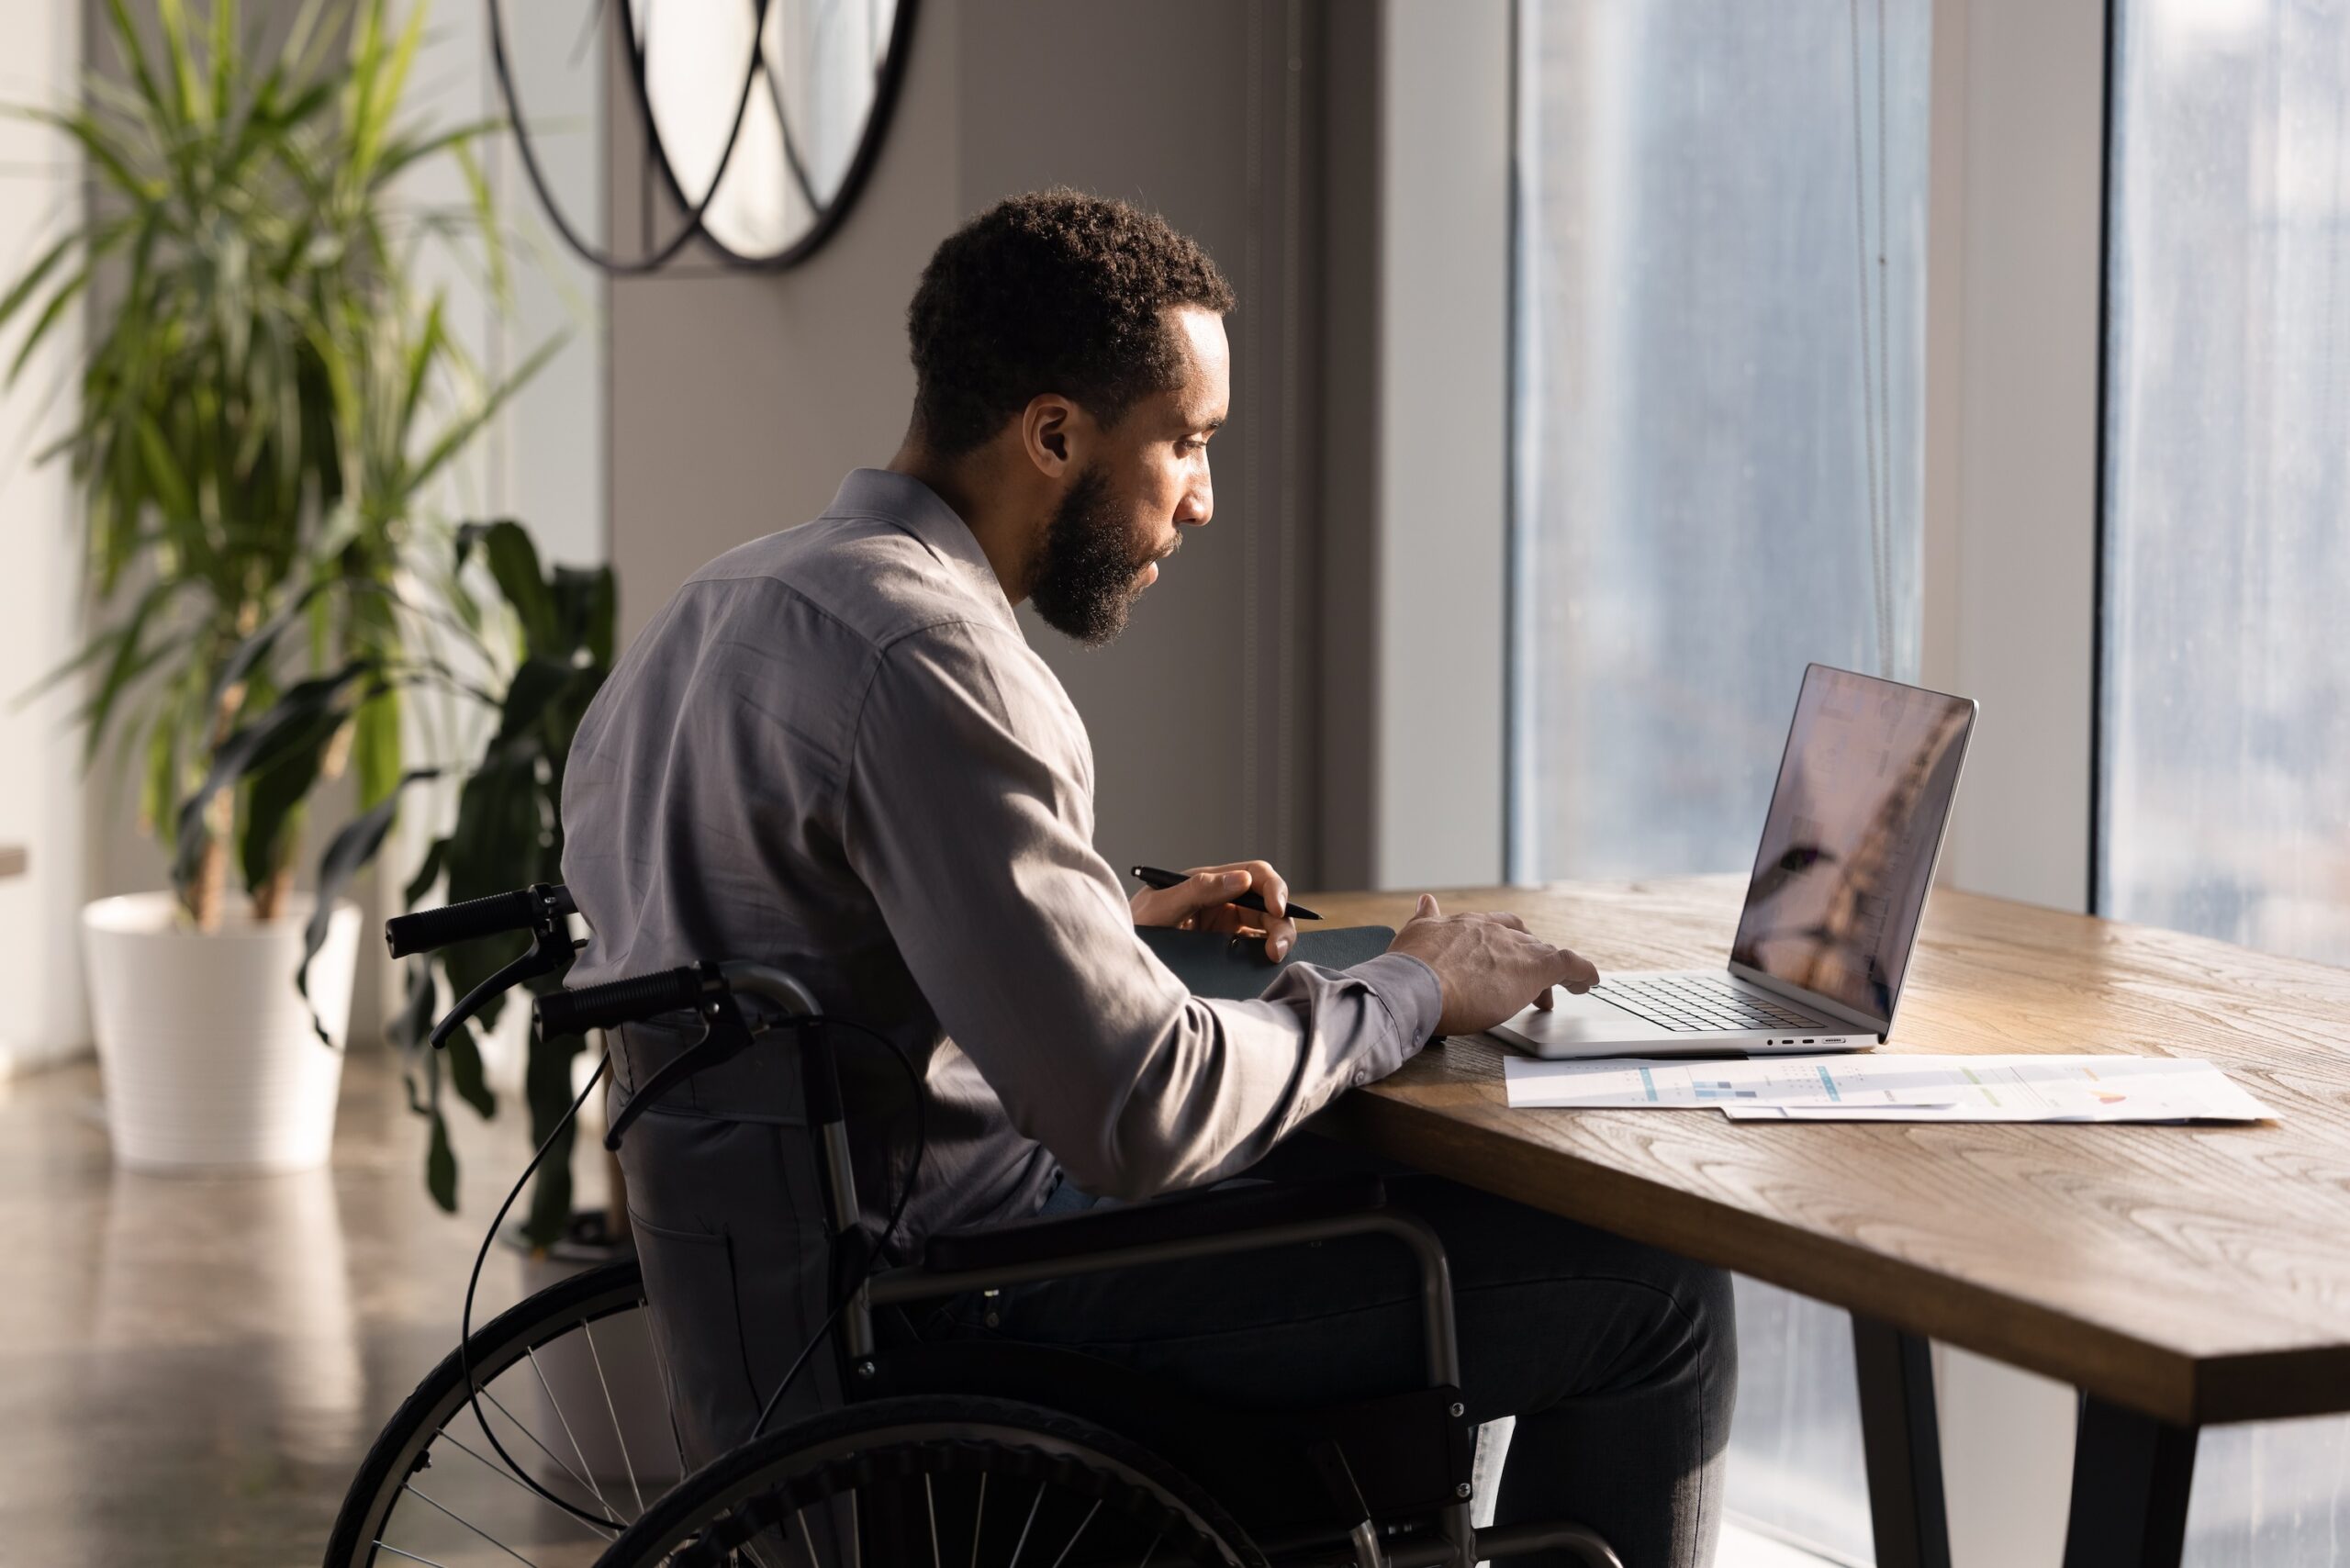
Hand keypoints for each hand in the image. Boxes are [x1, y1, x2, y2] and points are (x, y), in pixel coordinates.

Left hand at [1130, 859, 1296, 961]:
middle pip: (1268, 902)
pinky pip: (1255, 946)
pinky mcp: (1225, 948)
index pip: (1255, 874)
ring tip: (1273, 955)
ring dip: (1279, 937)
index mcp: (1209, 882)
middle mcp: (1222, 900)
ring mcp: (1225, 925)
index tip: (1277, 908)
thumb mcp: (1159, 906)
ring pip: (1267, 925)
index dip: (1273, 887)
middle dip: (1280, 920)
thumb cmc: (1133, 926)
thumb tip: (1242, 879)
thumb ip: (1198, 890)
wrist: (1116, 962)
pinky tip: (1267, 962)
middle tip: (1278, 946)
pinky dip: (1267, 952)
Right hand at [1386, 893, 1600, 1034]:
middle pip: (1522, 940)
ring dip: (1550, 972)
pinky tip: (1589, 982)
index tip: (1502, 962)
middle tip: (1526, 985)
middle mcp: (1492, 930)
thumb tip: (1425, 899)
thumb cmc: (1409, 969)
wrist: (1416, 984)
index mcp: (1465, 924)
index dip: (1502, 945)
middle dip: (1525, 961)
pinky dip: (1582, 972)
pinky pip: (1569, 964)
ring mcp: (1514, 947)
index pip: (1494, 927)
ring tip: (1554, 992)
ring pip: (1543, 952)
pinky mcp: (1535, 968)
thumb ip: (1424, 918)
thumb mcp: (1413, 935)